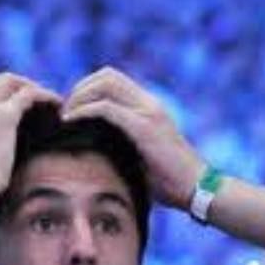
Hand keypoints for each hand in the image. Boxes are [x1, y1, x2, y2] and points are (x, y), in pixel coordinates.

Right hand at [0, 73, 58, 190]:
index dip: (1, 98)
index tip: (19, 109)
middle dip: (19, 86)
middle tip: (39, 101)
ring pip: (11, 82)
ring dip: (33, 87)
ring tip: (52, 102)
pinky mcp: (2, 115)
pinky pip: (28, 94)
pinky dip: (45, 96)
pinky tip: (59, 106)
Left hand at [62, 67, 204, 210]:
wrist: (198, 190)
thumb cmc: (172, 183)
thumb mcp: (143, 157)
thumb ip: (123, 144)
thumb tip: (91, 149)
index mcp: (151, 107)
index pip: (114, 80)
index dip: (89, 89)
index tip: (74, 111)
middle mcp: (150, 103)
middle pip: (107, 74)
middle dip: (80, 88)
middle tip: (66, 112)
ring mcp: (148, 112)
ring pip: (104, 83)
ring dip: (79, 96)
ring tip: (66, 117)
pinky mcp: (144, 126)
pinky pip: (105, 107)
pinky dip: (83, 111)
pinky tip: (71, 123)